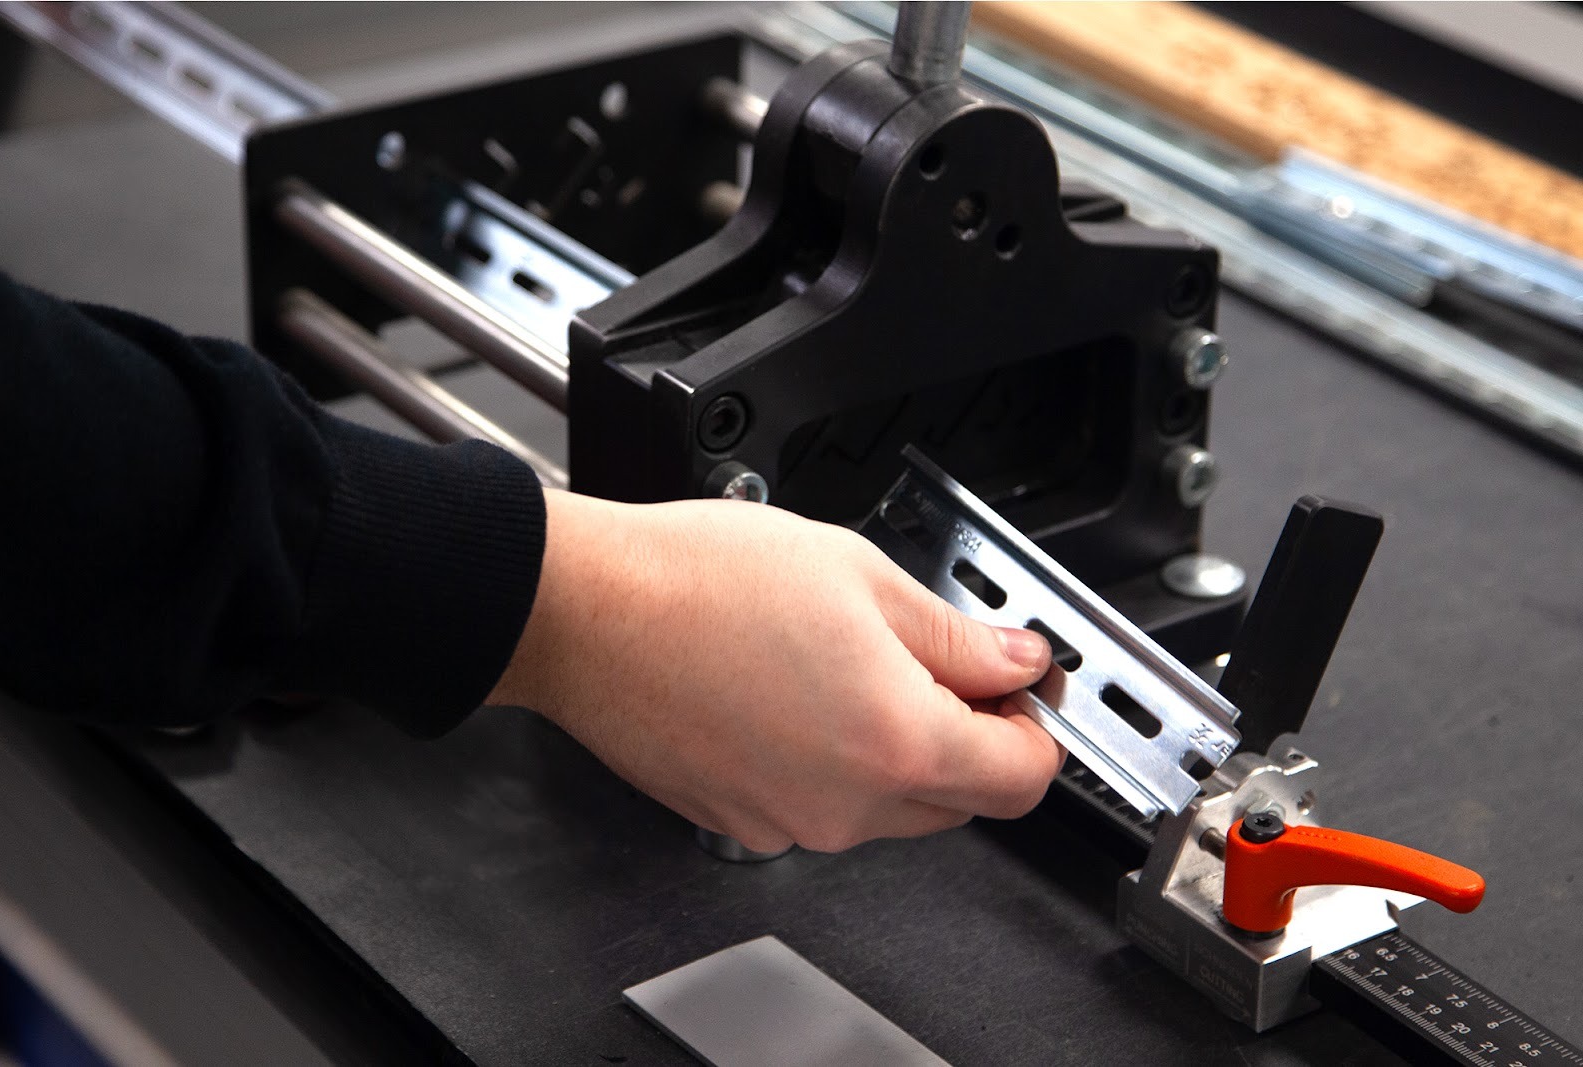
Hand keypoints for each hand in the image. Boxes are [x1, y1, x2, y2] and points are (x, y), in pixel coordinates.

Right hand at [488, 490, 1065, 853]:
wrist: (584, 612)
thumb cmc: (697, 583)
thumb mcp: (860, 574)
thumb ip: (957, 634)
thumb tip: (1014, 660)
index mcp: (896, 742)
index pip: (1023, 777)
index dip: (1036, 727)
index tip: (1022, 687)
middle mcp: (847, 805)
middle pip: (960, 799)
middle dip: (969, 735)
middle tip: (940, 659)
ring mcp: (789, 823)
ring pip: (888, 805)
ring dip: (896, 747)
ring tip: (847, 660)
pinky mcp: (740, 820)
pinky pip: (819, 805)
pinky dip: (829, 761)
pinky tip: (794, 690)